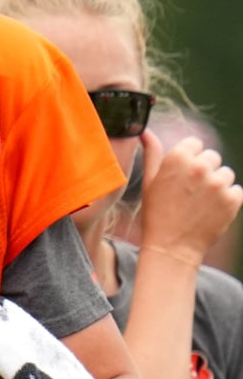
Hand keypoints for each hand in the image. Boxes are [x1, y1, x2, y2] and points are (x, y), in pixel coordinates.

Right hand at [138, 130, 242, 267]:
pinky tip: (211, 210)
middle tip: (190, 192)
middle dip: (204, 170)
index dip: (188, 159)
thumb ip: (151, 152)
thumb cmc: (156, 212)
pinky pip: (236, 190)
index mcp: (177, 158)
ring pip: (226, 173)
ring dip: (217, 184)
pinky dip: (227, 200)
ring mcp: (218, 183)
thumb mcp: (149, 180)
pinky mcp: (233, 199)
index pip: (195, 144)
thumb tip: (145, 132)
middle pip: (212, 157)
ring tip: (201, 202)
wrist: (171, 246)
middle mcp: (199, 167)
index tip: (181, 176)